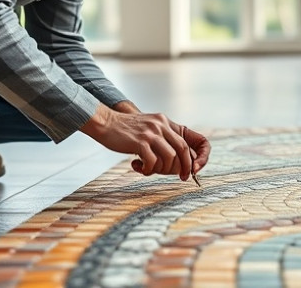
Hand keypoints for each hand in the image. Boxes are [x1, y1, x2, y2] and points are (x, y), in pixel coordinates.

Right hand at [81, 103, 210, 180]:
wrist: (105, 122)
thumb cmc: (125, 131)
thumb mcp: (148, 128)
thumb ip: (162, 138)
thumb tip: (177, 161)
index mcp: (165, 122)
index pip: (189, 140)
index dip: (195, 157)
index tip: (192, 170)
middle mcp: (160, 125)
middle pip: (183, 150)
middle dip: (185, 167)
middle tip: (182, 178)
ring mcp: (150, 133)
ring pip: (170, 157)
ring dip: (163, 169)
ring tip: (151, 170)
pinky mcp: (140, 142)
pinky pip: (152, 162)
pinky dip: (148, 170)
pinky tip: (139, 168)